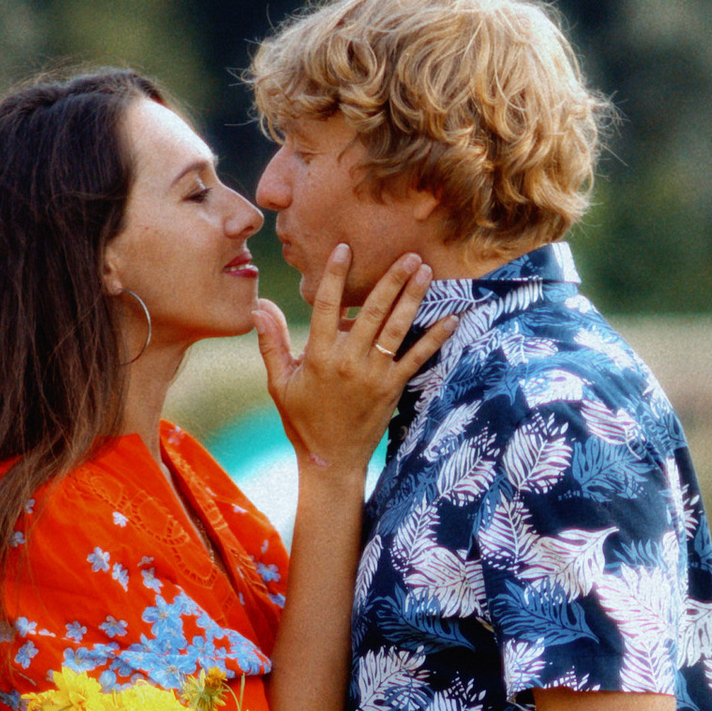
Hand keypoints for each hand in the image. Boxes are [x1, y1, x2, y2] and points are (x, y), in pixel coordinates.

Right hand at [254, 247, 454, 477]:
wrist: (330, 462)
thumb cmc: (303, 422)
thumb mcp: (280, 384)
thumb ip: (272, 343)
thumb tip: (259, 307)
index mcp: (319, 356)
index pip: (327, 306)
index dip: (334, 276)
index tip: (344, 248)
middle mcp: (349, 362)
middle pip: (372, 311)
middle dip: (391, 279)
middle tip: (407, 253)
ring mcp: (374, 375)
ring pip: (396, 328)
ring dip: (412, 297)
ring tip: (425, 270)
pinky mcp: (392, 389)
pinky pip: (417, 358)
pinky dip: (435, 338)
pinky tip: (452, 318)